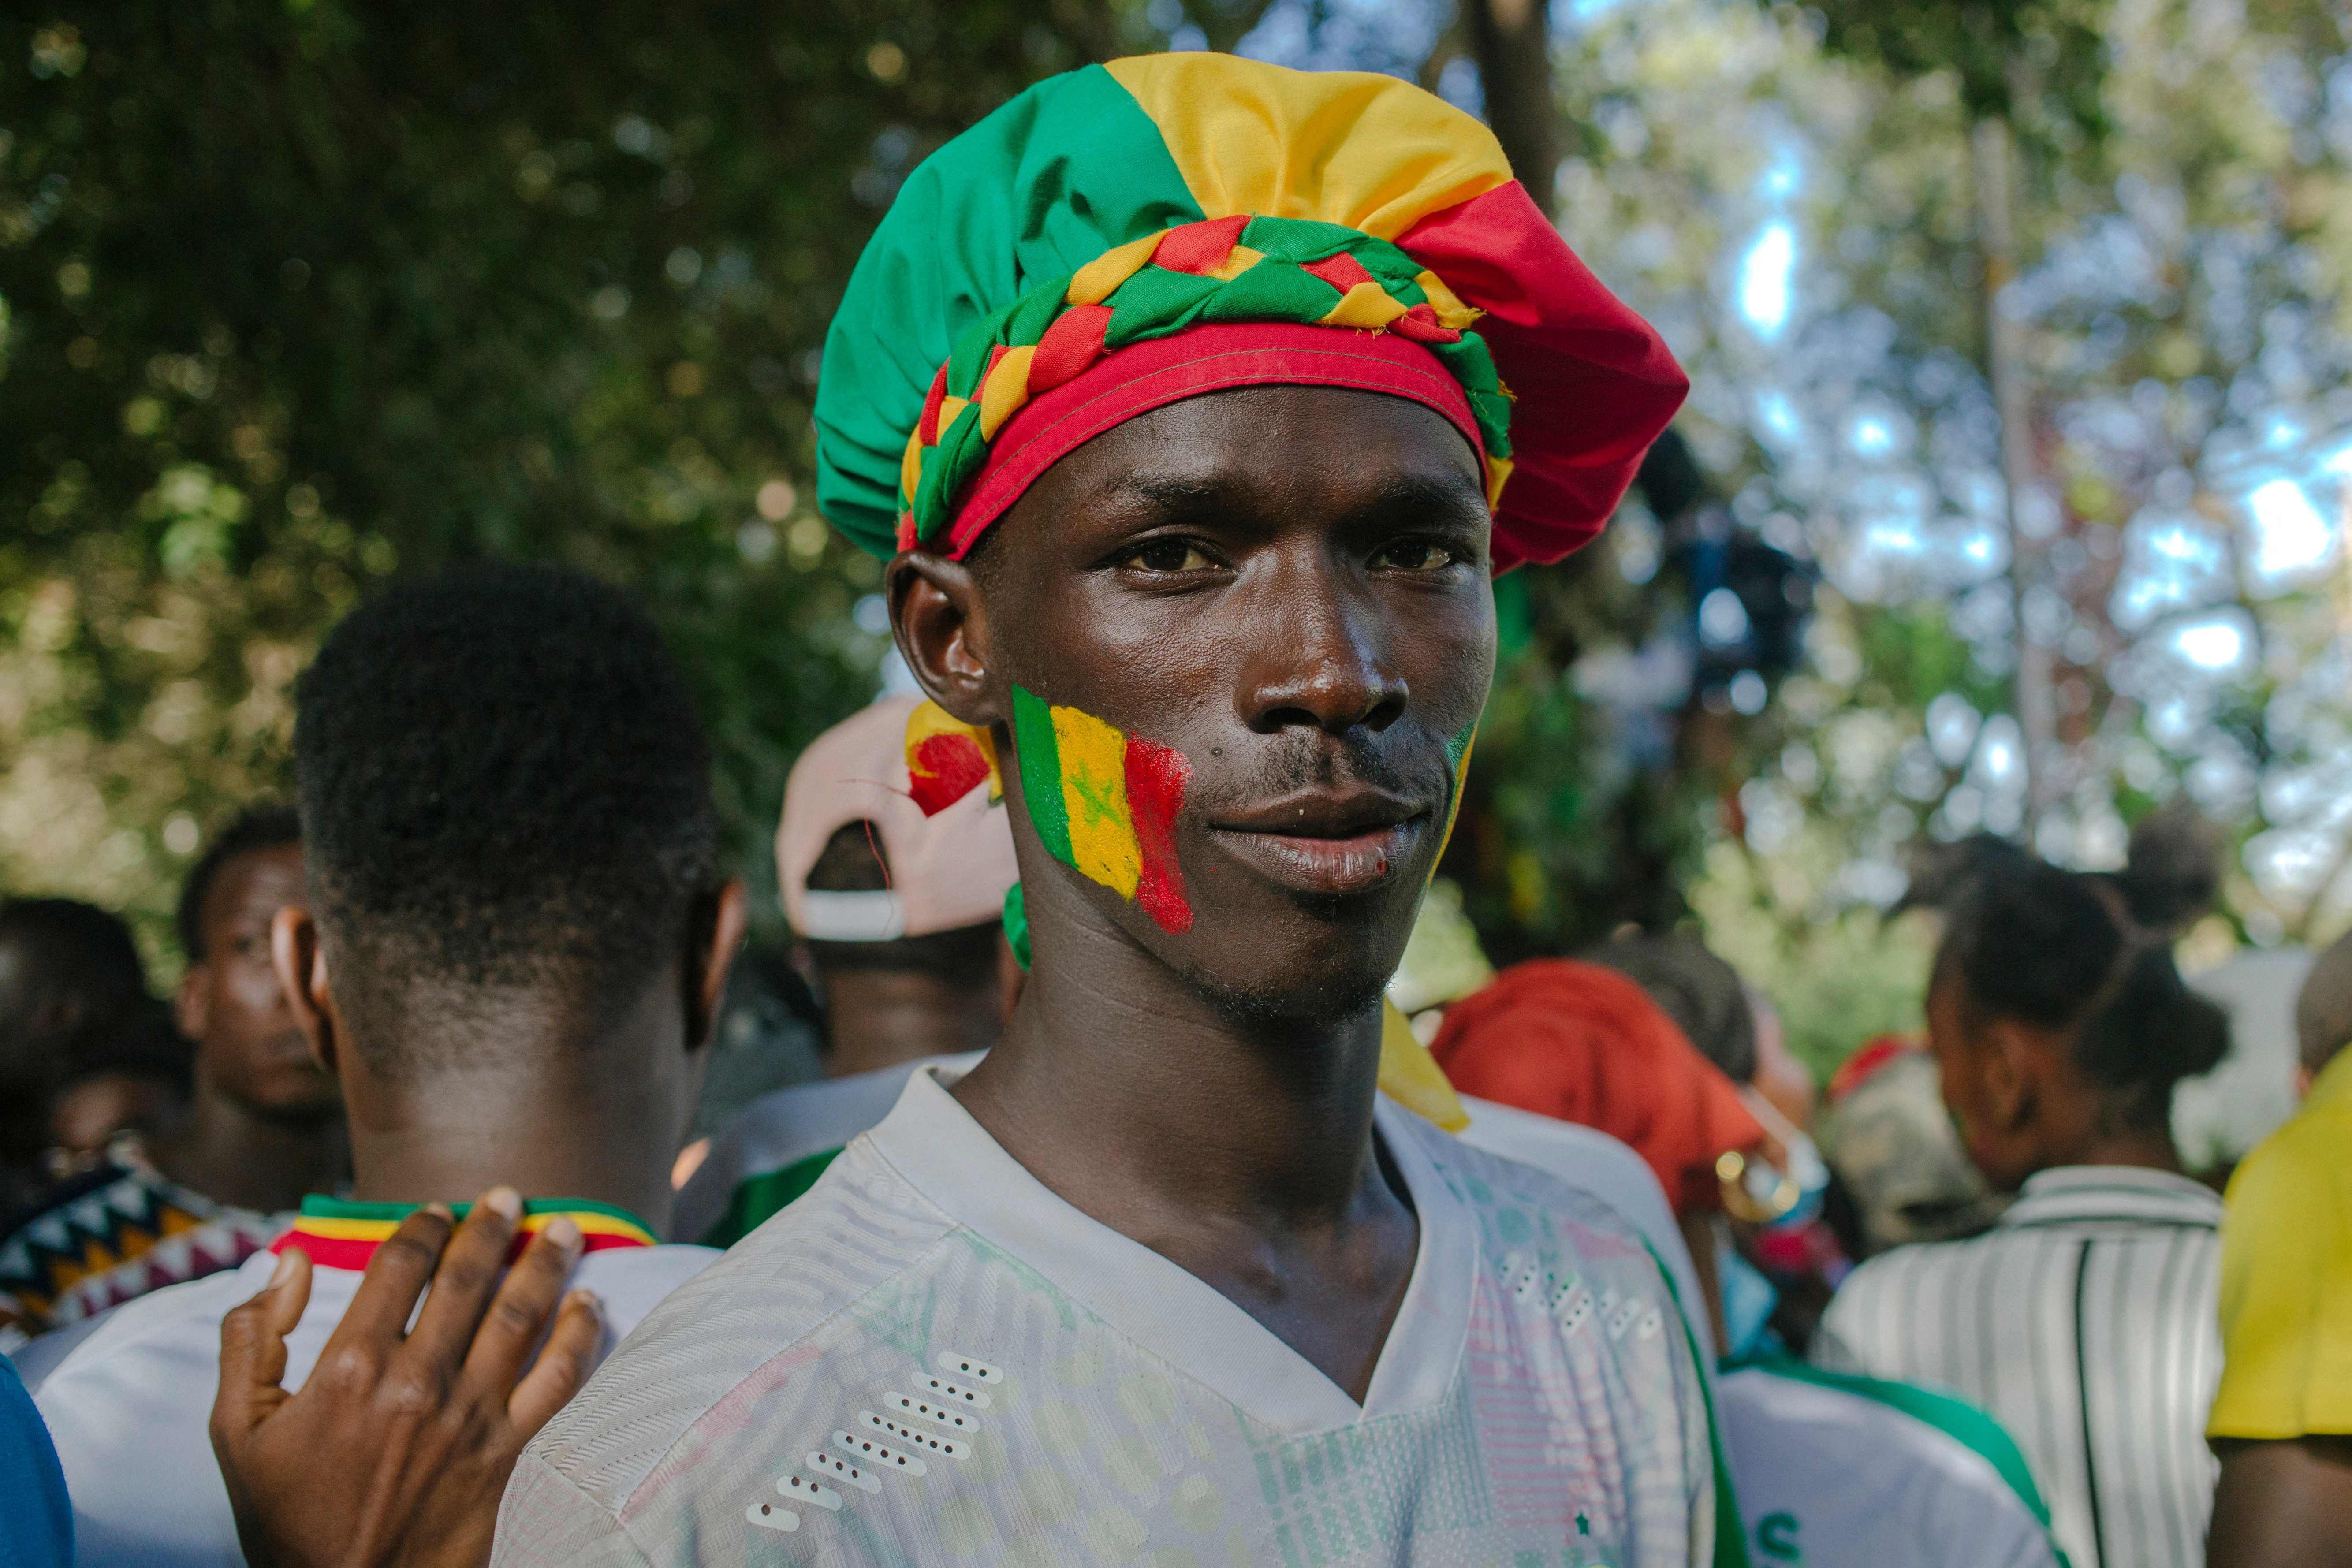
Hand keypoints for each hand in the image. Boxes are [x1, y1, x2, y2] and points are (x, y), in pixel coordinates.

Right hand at [211, 1188, 604, 1567]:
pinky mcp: (508, 1452)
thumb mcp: (236, 1430)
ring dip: (547, 1264)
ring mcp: (470, 1417)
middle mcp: (417, 1382)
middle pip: (467, 1278)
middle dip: (494, 1228)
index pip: (398, 1266)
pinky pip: (559, 1381)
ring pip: (521, 1316)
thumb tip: (283, 1261)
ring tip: (566, 1229)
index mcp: (350, 1369)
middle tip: (512, 1197)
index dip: (422, 1228)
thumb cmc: (286, 1517)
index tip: (438, 1211)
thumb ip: (251, 1338)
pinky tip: (590, 1303)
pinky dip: (580, 1336)